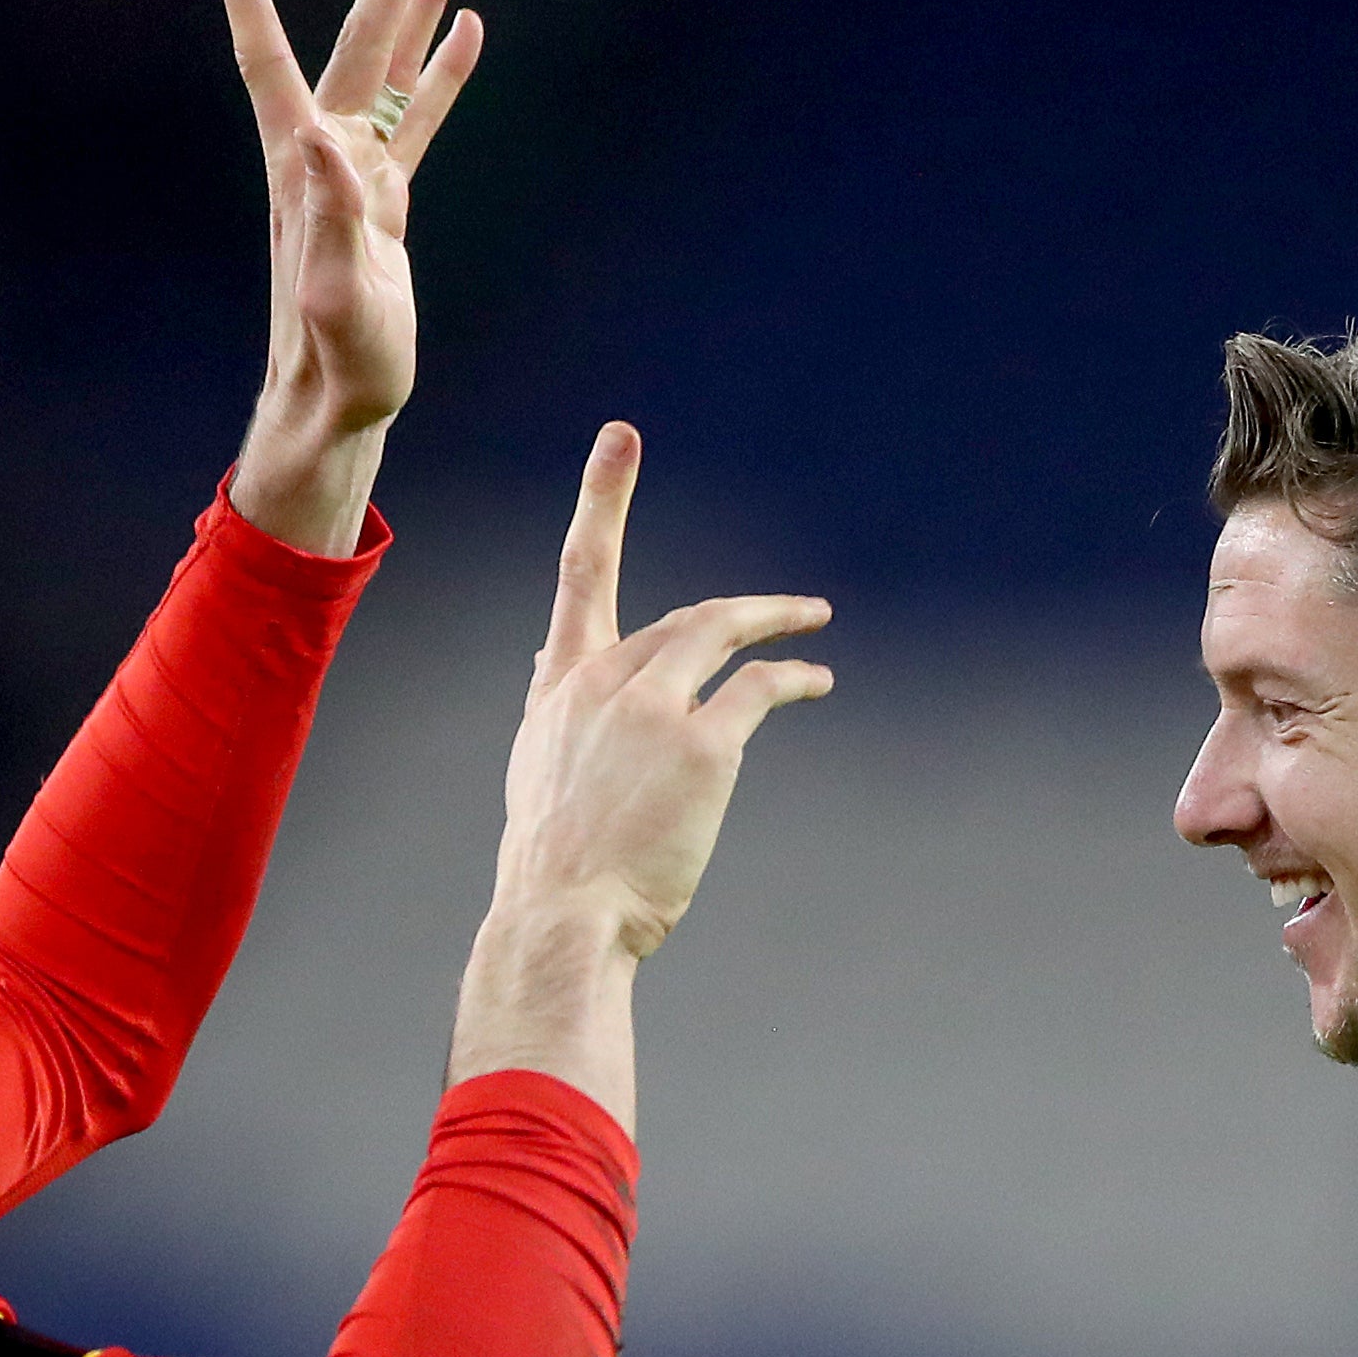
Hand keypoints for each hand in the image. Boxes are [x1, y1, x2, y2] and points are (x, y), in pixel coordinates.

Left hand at [206, 0, 479, 551]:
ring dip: (417, 4)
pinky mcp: (389, 199)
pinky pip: (419, 118)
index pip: (271, 64)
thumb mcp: (332, 291)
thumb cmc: (334, 359)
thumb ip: (329, 213)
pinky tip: (466, 30)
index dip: (249, 0)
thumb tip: (320, 134)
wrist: (340, 401)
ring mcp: (358, 172)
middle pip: (359, 42)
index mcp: (302, 168)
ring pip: (393, 67)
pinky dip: (442, 72)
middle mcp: (324, 156)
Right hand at [491, 424, 830, 954]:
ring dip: (775, 622)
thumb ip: (558, 709)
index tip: (621, 437)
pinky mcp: (702, 746)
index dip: (603, 498)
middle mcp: (604, 680)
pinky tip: (817, 680)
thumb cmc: (554, 869)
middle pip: (683, 618)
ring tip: (814, 624)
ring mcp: (652, 707)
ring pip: (723, 633)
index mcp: (561, 688)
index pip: (582, 573)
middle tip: (793, 609)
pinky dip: (793, 677)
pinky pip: (759, 689)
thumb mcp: (540, 772)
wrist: (561, 919)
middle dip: (742, 610)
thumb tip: (549, 660)